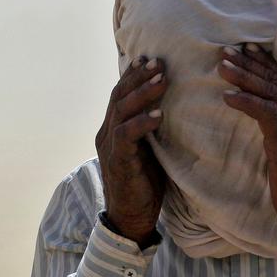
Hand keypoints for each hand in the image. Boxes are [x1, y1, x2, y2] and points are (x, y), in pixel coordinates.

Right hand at [95, 56, 167, 243]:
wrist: (131, 217)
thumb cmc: (145, 183)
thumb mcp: (149, 149)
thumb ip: (151, 129)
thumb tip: (170, 107)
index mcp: (112, 128)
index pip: (120, 94)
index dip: (133, 76)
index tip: (150, 58)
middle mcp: (106, 133)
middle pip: (119, 96)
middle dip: (139, 77)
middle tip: (159, 61)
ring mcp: (109, 147)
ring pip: (122, 111)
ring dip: (143, 93)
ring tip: (162, 79)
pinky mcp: (117, 161)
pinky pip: (126, 136)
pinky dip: (142, 123)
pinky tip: (158, 115)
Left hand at [218, 43, 276, 221]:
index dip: (264, 62)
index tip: (244, 48)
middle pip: (274, 81)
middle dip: (249, 63)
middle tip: (226, 51)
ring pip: (269, 92)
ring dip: (244, 77)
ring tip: (222, 67)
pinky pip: (266, 114)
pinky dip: (247, 102)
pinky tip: (228, 96)